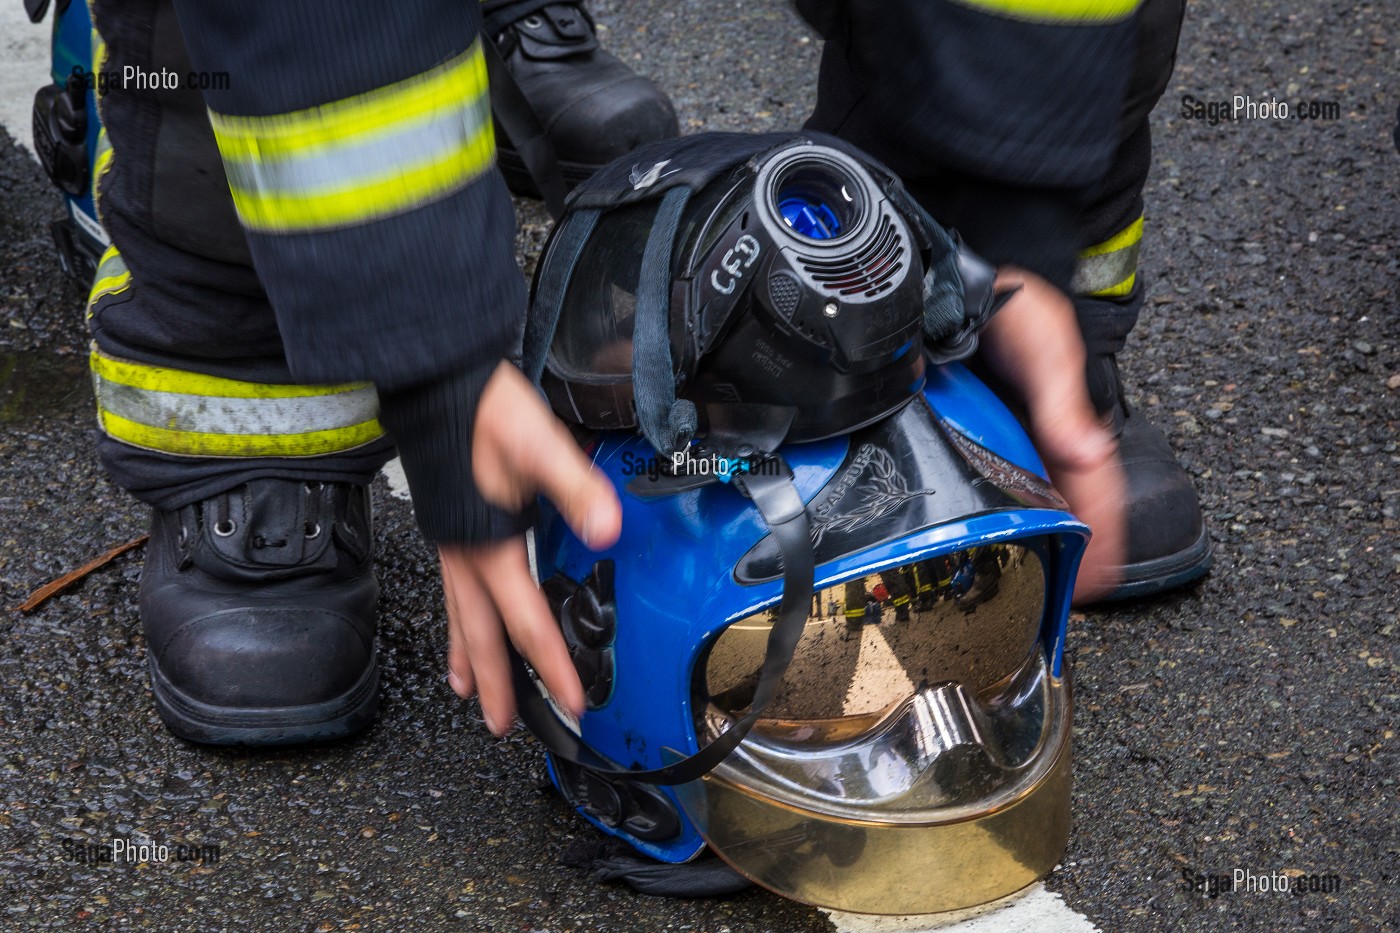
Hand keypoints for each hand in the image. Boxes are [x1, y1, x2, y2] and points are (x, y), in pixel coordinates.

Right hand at [440, 362, 621, 734]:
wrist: (437, 379)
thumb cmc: (483, 408)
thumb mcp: (537, 443)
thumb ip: (574, 488)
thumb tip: (607, 528)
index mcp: (489, 545)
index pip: (527, 620)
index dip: (551, 665)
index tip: (571, 701)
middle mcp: (464, 553)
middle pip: (482, 635)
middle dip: (498, 683)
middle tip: (505, 726)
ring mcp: (451, 543)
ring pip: (459, 617)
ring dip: (470, 658)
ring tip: (472, 693)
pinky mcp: (449, 527)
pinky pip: (451, 591)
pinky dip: (455, 621)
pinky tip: (457, 622)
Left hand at [978, 269, 1125, 602]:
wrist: (959, 278)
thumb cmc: (1013, 306)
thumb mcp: (1045, 346)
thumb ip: (1063, 402)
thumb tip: (1090, 456)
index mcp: (1067, 422)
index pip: (1096, 489)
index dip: (1104, 535)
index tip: (1099, 579)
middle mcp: (1043, 435)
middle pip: (1068, 503)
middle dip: (1074, 550)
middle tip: (1064, 599)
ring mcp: (1012, 437)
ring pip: (1033, 497)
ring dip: (1041, 538)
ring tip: (1034, 583)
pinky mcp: (979, 434)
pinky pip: (998, 483)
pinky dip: (1005, 515)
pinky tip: (995, 539)